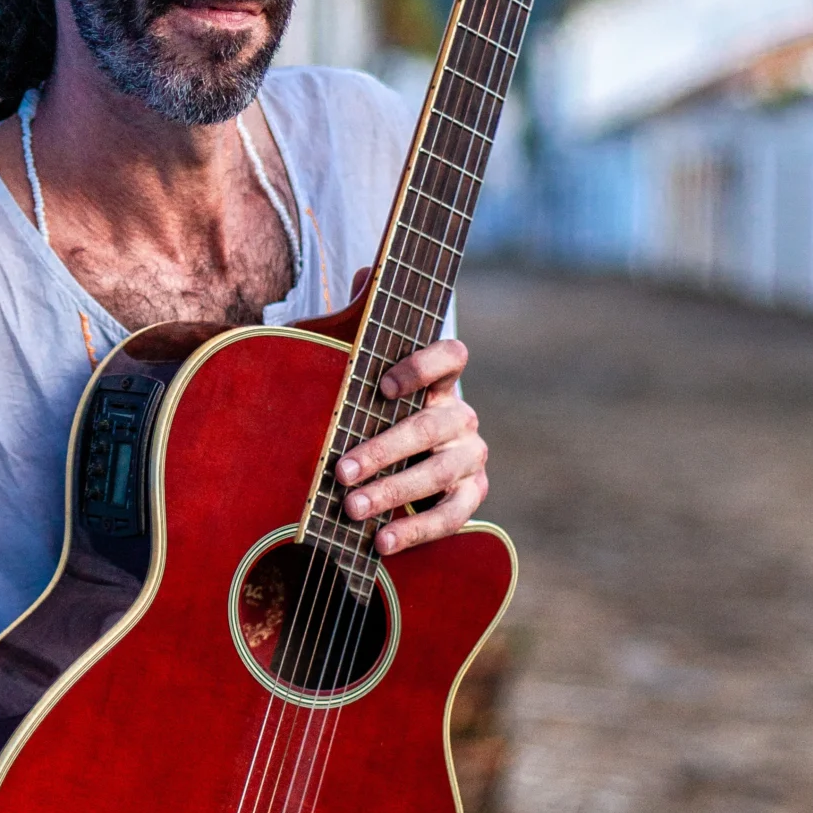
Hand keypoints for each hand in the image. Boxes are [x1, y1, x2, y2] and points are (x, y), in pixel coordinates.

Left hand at [334, 320, 487, 556]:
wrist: (403, 455)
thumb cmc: (375, 404)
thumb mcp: (363, 362)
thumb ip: (364, 319)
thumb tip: (364, 271)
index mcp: (439, 378)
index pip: (452, 356)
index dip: (422, 365)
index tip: (382, 385)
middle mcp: (461, 414)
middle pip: (434, 425)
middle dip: (385, 448)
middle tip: (340, 470)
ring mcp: (470, 456)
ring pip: (440, 472)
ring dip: (395, 490)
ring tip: (352, 508)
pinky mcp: (472, 495)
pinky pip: (452, 514)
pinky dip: (417, 530)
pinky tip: (382, 541)